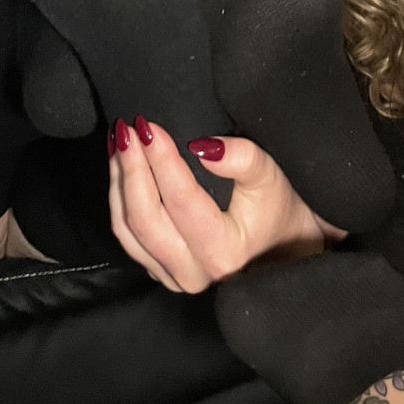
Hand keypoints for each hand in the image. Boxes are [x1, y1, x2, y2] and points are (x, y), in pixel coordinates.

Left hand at [108, 118, 342, 292]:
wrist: (284, 246)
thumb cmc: (277, 207)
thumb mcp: (269, 176)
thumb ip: (242, 158)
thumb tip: (200, 147)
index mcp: (223, 251)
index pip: (181, 201)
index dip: (161, 161)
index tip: (149, 126)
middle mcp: (195, 273)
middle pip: (145, 220)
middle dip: (131, 169)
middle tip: (126, 129)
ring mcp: (174, 277)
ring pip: (129, 231)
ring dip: (119, 183)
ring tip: (118, 142)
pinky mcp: (162, 272)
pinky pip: (129, 238)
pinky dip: (120, 201)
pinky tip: (120, 168)